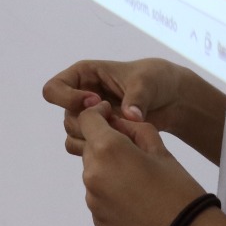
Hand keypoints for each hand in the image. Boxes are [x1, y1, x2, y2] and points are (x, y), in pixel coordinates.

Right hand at [43, 58, 184, 155]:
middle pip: (67, 117)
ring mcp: (89, 118)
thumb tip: (130, 115)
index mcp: (84, 75)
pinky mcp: (100, 134)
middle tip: (117, 122)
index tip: (96, 102)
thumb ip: (138, 96)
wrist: (172, 99)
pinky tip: (124, 143)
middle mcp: (80, 96)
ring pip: (74, 135)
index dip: (69, 98)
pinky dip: (101, 149)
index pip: (54, 89)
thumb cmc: (157, 80)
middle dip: (89, 123)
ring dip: (96, 138)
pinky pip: (85, 148)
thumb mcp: (148, 82)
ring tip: (124, 132)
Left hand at [77, 101, 209, 225]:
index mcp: (108, 150)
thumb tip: (118, 123)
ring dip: (107, 168)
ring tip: (137, 179)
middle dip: (105, 143)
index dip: (97, 113)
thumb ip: (134, 129)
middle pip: (90, 147)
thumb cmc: (178, 190)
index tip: (109, 115)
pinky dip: (110, 191)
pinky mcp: (97, 219)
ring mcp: (92, 199)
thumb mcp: (160, 149)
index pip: (87, 119)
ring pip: (93, 172)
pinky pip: (98, 196)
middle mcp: (93, 173)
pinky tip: (134, 198)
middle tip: (133, 151)